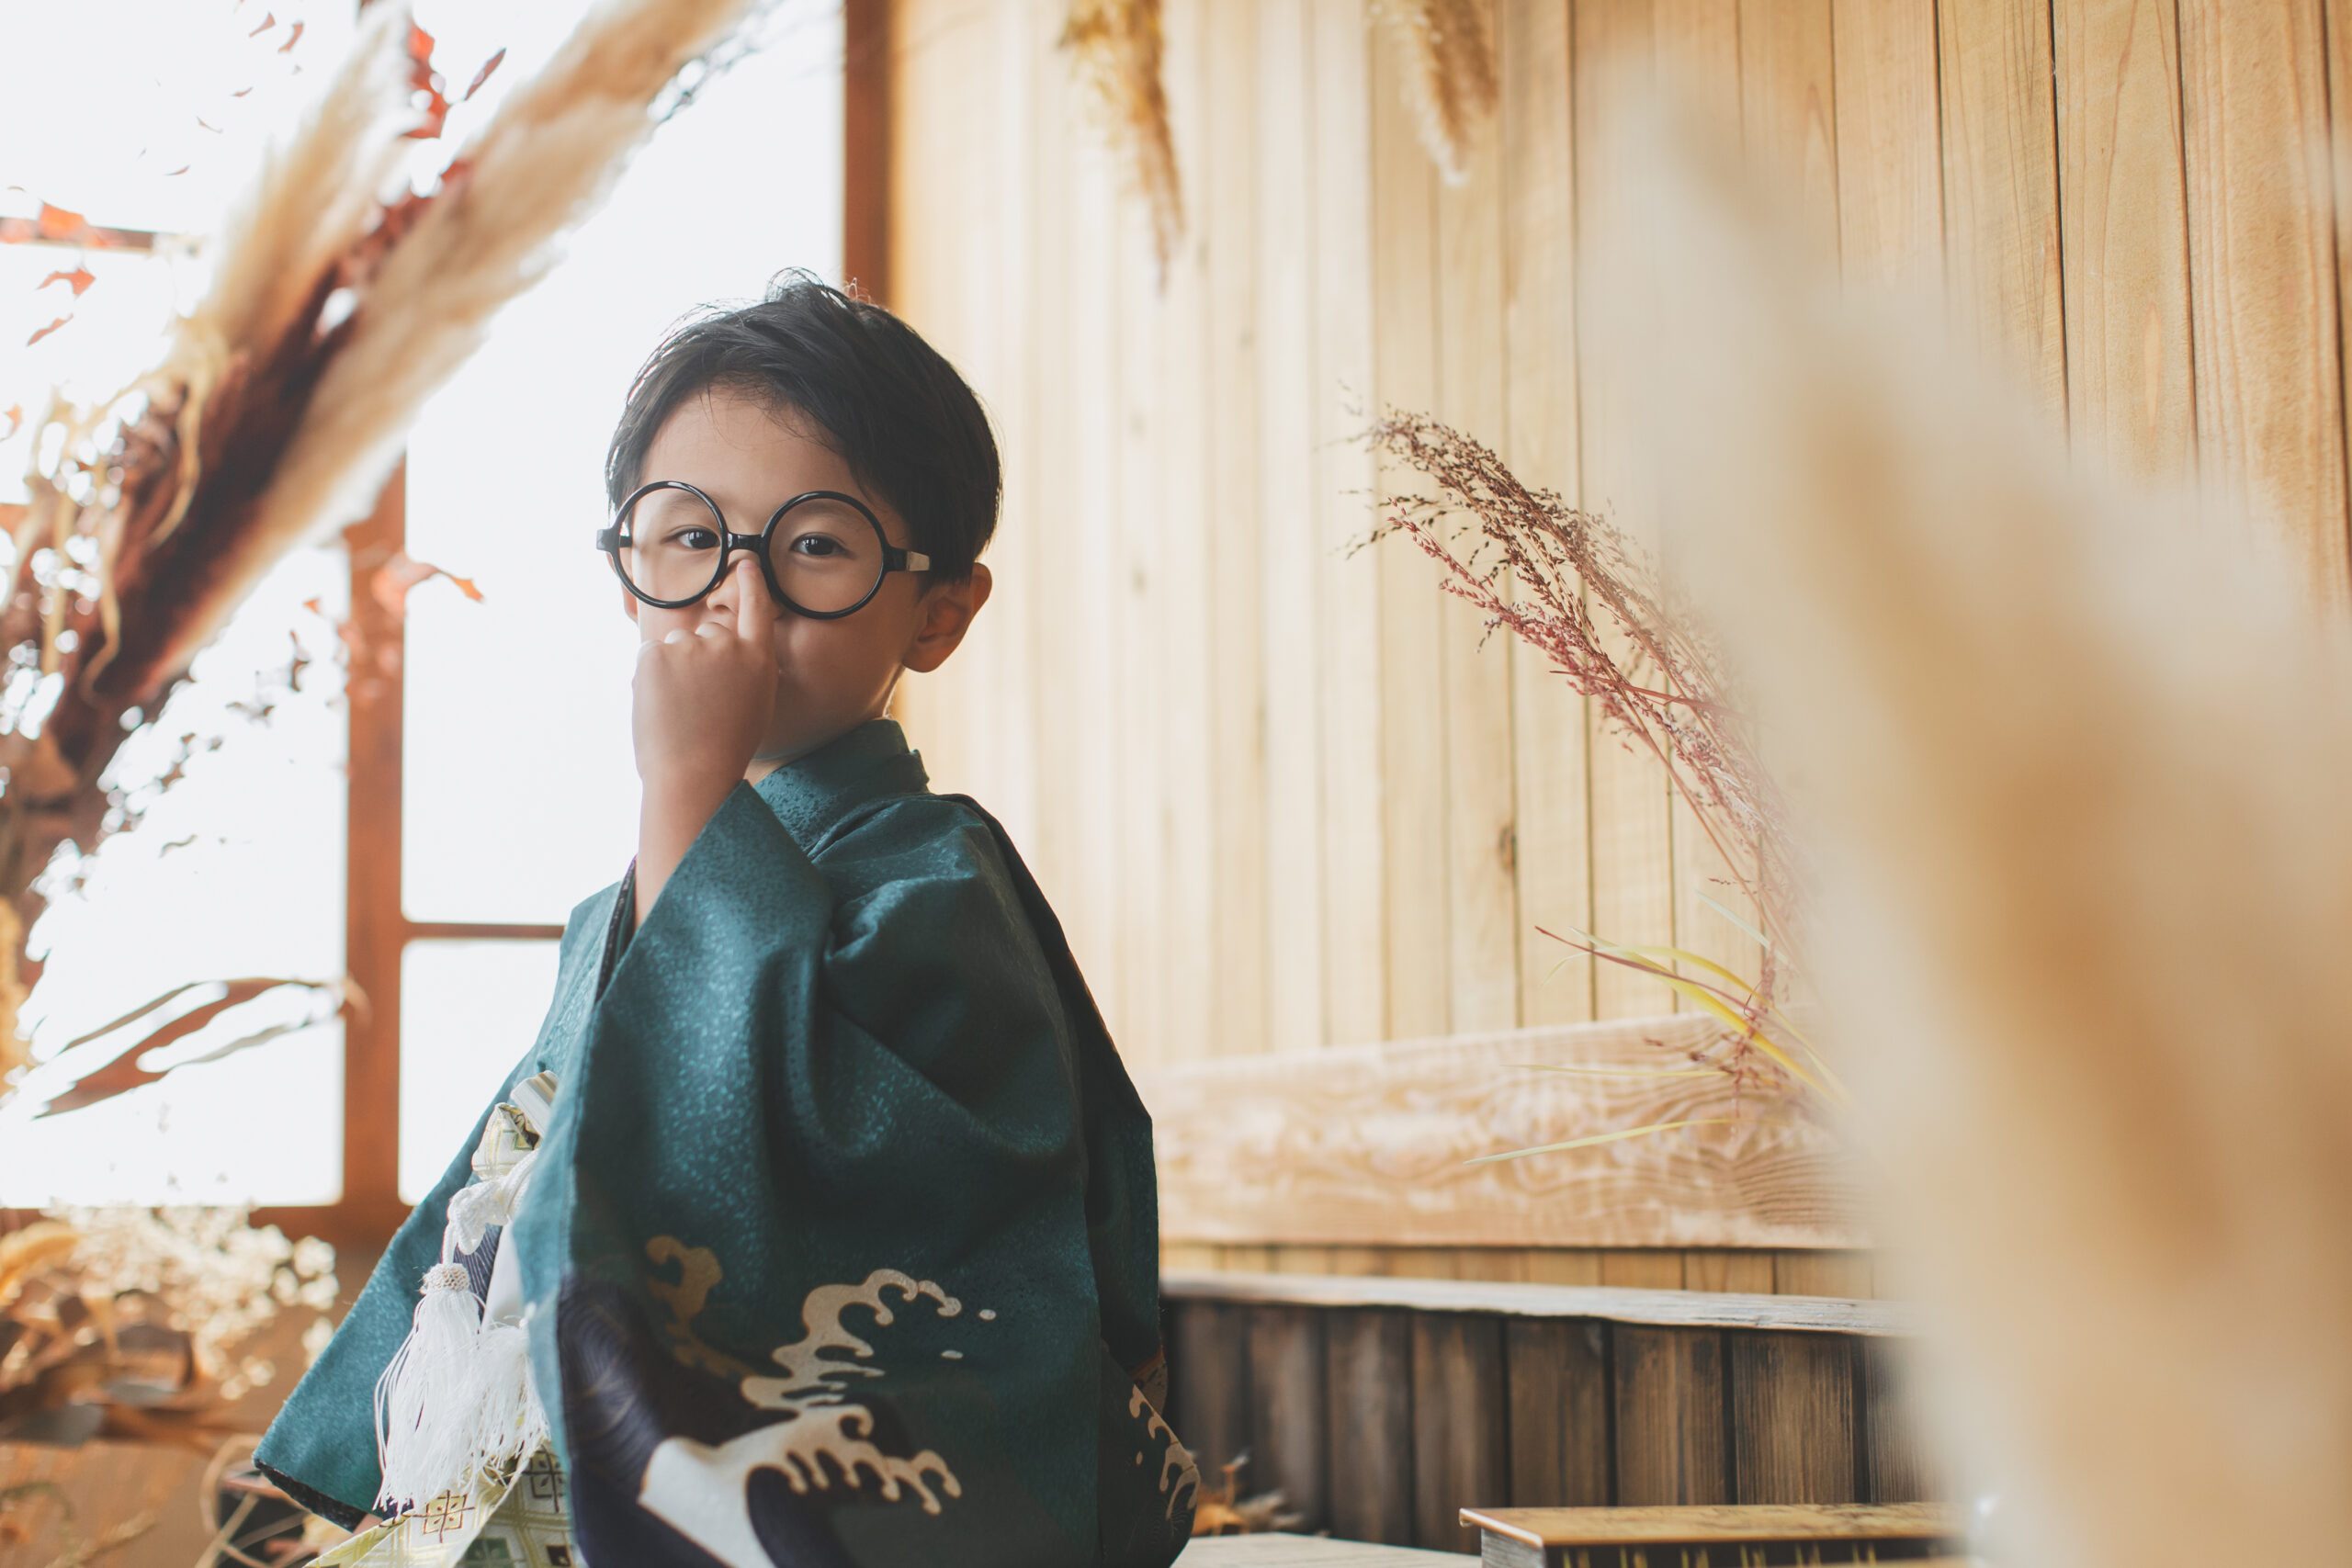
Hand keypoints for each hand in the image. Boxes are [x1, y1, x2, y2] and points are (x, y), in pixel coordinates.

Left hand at [632, 556, 778, 918]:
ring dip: (672, 671)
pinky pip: (650, 657)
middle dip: (699, 659)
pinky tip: (661, 707)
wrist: (692, 774)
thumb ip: (739, 671)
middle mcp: (727, 645)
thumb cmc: (723, 749)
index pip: (757, 606)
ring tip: (679, 712)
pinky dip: (650, 678)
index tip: (745, 561)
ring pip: (676, 648)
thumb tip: (714, 653)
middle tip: (699, 703)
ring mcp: (689, 647)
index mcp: (758, 660)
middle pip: (708, 634)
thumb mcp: (751, 704)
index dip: (751, 580)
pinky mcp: (653, 653)